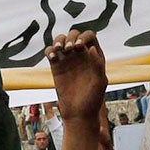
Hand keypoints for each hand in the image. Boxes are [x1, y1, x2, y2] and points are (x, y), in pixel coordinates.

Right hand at [49, 30, 107, 149]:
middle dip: (71, 37)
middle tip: (70, 49)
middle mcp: (81, 55)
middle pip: (74, 34)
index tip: (80, 47)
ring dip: (59, 40)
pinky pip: (51, 52)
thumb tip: (91, 48)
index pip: (90, 36)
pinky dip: (50, 51)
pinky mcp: (56, 66)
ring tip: (59, 50)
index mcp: (94, 56)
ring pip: (61, 40)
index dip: (84, 37)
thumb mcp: (99, 82)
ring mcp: (68, 60)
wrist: (78, 114)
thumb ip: (97, 64)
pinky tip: (53, 58)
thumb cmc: (92, 100)